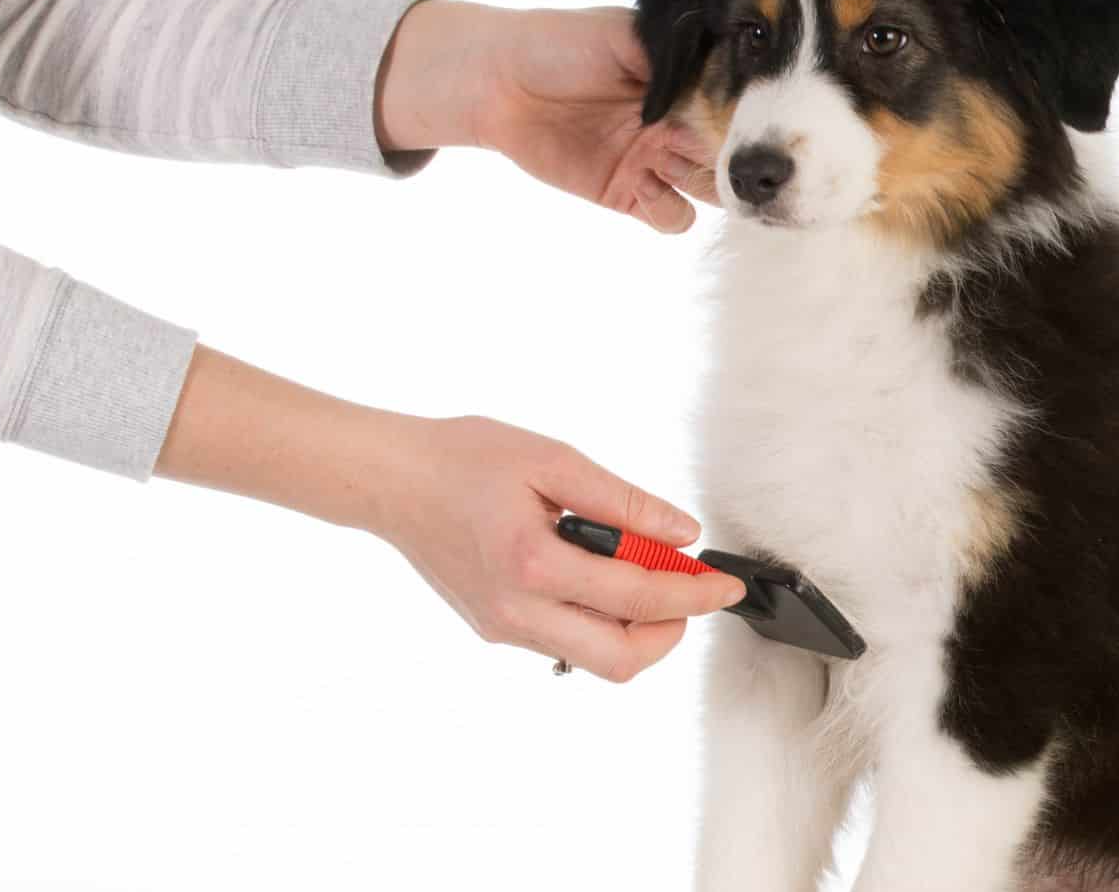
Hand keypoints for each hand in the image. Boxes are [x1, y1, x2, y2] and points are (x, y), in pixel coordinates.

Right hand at [375, 415, 745, 680]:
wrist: (392, 481)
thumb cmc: (464, 459)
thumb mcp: (553, 460)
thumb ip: (623, 502)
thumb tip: (681, 534)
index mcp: (533, 564)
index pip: (638, 598)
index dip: (694, 594)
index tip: (726, 585)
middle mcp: (517, 611)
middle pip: (621, 659)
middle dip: (671, 630)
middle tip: (691, 591)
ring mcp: (503, 628)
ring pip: (594, 659)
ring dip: (637, 630)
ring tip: (648, 578)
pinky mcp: (494, 628)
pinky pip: (564, 642)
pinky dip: (599, 621)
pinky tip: (601, 578)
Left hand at [376, 1, 716, 232]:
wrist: (498, 83)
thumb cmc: (558, 44)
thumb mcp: (619, 34)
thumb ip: (670, 56)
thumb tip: (719, 78)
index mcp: (686, 83)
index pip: (734, 107)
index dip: (744, 118)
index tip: (745, 123)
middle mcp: (678, 125)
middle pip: (731, 155)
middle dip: (737, 162)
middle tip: (723, 158)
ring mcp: (655, 162)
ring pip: (709, 192)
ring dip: (709, 190)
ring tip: (672, 167)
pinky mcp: (627, 194)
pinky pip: (669, 217)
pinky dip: (670, 212)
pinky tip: (646, 189)